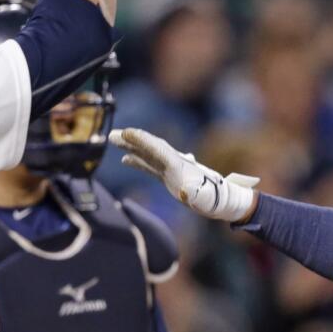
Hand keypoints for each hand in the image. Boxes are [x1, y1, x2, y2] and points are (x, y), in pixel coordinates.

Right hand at [110, 128, 258, 221]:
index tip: (127, 133)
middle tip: (113, 135)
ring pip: (147, 153)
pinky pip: (149, 165)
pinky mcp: (168, 175)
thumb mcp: (203, 197)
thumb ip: (193, 194)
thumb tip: (185, 193)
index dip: (142, 141)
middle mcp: (173, 162)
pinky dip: (137, 161)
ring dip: (131, 147)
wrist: (219, 199)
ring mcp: (170, 167)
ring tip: (114, 140)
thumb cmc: (211, 198)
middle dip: (132, 140)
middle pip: (150, 147)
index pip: (158, 149)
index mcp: (179, 165)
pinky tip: (125, 159)